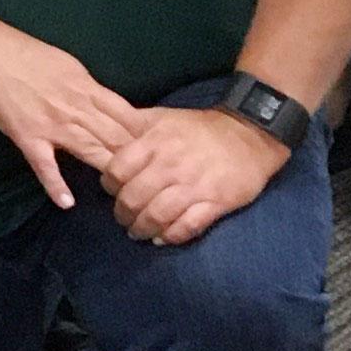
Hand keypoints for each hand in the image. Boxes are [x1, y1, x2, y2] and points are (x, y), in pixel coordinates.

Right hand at [0, 25, 143, 209]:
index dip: (147, 137)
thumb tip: (110, 107)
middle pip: (116, 138)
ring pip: (90, 152)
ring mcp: (52, 125)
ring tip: (126, 195)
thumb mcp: (70, 65)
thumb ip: (91, 89)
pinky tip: (67, 203)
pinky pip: (44, 165)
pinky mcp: (27, 137)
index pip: (128, 117)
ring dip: (110, 173)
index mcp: (88, 89)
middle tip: (154, 182)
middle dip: (138, 161)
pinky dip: (55, 185)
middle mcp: (76, 109)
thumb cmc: (27, 54)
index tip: (162, 153)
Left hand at [97, 104, 289, 246]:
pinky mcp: (216, 202)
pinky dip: (171, 236)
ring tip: (139, 233)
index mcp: (154, 142)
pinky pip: (187, 226)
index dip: (109, 185)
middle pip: (134, 198)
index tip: (113, 191)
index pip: (117, 170)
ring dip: (143, 229)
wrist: (251, 134)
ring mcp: (194, 186)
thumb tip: (99, 112)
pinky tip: (163, 238)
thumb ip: (131, 121)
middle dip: (123, 213)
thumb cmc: (200, 127)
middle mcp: (170, 165)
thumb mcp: (162, 117)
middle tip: (123, 218)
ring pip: (157, 215)